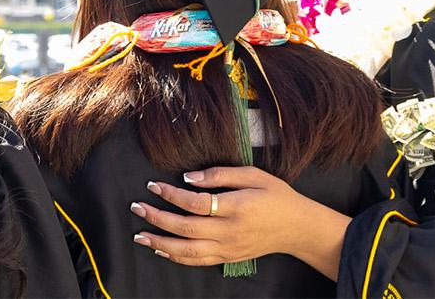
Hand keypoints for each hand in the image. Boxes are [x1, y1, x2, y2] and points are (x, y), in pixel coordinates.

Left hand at [128, 166, 349, 279]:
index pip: (195, 203)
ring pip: (188, 250)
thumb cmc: (277, 197)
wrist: (298, 228)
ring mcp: (229, 248)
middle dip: (157, 218)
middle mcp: (230, 231)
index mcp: (236, 207)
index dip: (171, 194)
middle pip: (186, 228)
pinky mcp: (229, 258)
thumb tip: (188, 178)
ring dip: (160, 243)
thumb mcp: (254, 175)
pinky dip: (176, 257)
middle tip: (136, 207)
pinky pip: (198, 261)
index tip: (153, 185)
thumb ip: (220, 174)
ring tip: (139, 235)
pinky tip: (160, 249)